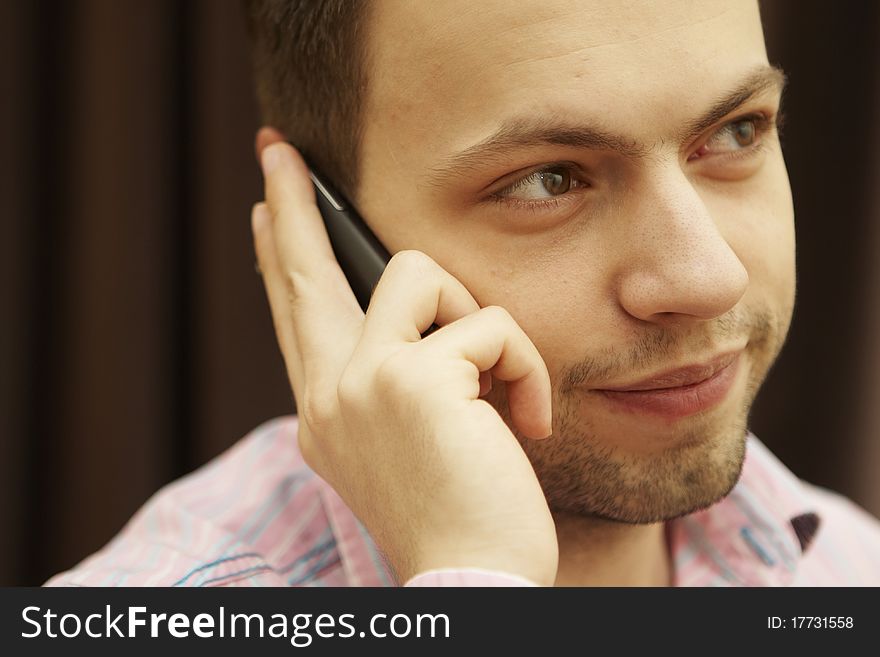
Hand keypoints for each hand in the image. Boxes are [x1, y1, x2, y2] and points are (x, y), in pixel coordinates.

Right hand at [251, 127, 557, 585]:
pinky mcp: (413, 379)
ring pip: (421, 272)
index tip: (266, 208)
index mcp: (327, 412)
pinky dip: (525, 370)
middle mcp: (329, 394)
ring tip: (500, 391)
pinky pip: (492, 326)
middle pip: (304, 271)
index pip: (296, 314)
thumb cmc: (461, 516)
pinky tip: (526, 424)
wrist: (475, 584)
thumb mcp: (413, 443)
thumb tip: (412, 311)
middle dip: (292, 204)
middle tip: (278, 151)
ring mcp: (362, 383)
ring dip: (479, 321)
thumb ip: (398, 379)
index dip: (280, 255)